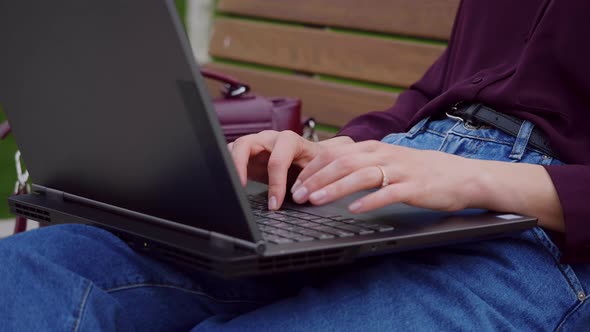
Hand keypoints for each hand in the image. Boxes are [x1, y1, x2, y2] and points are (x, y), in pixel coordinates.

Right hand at [228, 130, 353, 209]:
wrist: (314, 158)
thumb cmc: (316, 164)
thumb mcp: (317, 172)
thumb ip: (308, 182)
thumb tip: (301, 198)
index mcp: (289, 140)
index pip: (277, 160)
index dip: (275, 184)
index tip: (274, 204)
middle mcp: (269, 139)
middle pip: (245, 144)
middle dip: (239, 166)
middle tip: (239, 188)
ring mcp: (256, 144)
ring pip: (234, 148)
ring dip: (230, 166)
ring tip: (231, 186)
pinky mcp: (248, 155)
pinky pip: (231, 156)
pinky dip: (229, 169)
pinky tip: (231, 184)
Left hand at [290, 140, 479, 212]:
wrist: (461, 175)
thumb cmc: (420, 170)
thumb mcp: (388, 160)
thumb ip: (363, 163)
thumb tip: (331, 173)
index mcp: (375, 147)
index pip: (336, 152)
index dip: (313, 167)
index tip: (296, 181)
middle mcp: (384, 155)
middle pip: (343, 162)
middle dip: (316, 178)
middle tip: (298, 194)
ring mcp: (400, 170)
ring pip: (361, 175)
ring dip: (335, 188)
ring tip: (316, 200)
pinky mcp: (414, 188)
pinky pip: (388, 193)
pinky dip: (368, 201)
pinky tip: (353, 210)